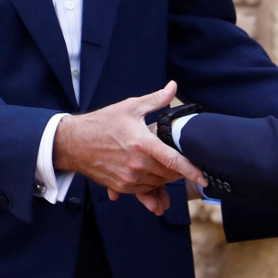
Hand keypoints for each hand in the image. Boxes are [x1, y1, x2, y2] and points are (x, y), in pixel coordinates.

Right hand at [53, 82, 204, 214]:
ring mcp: (128, 178)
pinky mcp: (121, 187)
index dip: (191, 170)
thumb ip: (156, 99)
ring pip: (158, 184)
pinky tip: (152, 177)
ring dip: (165, 178)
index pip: (173, 160)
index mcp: (142, 143)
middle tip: (179, 161)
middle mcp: (137, 164)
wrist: (74, 142)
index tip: (204, 177)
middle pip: (168, 174)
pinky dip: (151, 186)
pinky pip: (144, 191)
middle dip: (178, 170)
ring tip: (164, 167)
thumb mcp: (130, 107)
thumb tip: (173, 86)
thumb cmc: (102, 123)